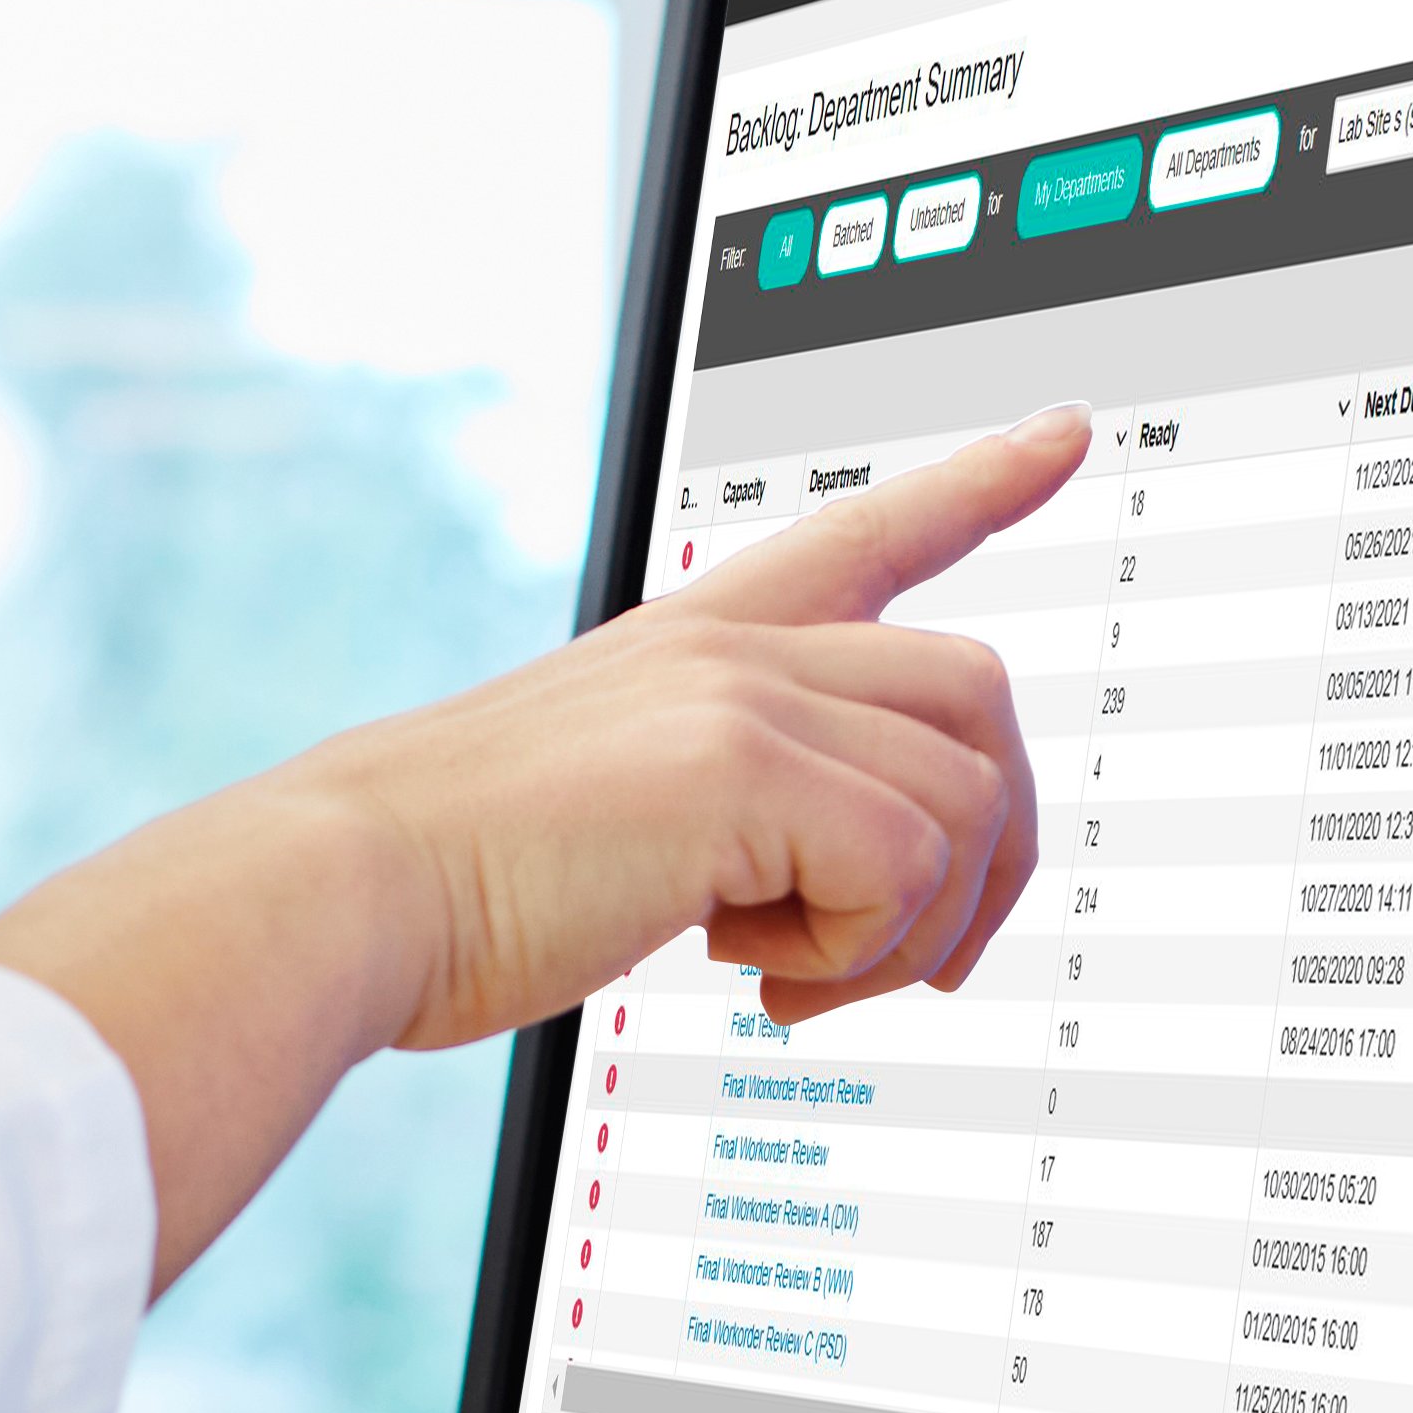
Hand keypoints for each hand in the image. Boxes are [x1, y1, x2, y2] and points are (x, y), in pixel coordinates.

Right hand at [0, 406, 1091, 1270]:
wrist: (349, 891)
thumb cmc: (445, 879)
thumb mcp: (602, 807)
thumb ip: (714, 803)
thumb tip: (818, 883)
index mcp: (696, 643)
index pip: (865, 534)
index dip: (978, 483)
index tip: (1063, 431)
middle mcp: (731, 646)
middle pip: (976, 693)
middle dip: (991, 845)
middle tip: (916, 959)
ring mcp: (740, 692)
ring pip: (964, 793)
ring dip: (909, 928)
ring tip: (793, 981)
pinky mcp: (739, 764)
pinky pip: (904, 865)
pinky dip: (855, 954)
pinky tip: (752, 977)